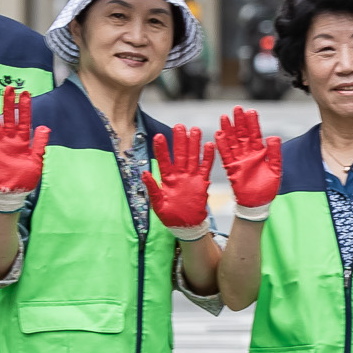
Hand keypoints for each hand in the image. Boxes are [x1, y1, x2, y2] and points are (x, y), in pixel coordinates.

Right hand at [0, 85, 47, 201]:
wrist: (14, 192)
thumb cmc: (26, 177)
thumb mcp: (37, 160)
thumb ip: (40, 143)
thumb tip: (45, 127)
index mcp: (23, 140)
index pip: (24, 119)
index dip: (24, 107)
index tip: (26, 93)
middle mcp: (10, 139)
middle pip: (9, 117)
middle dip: (9, 102)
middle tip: (10, 88)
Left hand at [143, 123, 214, 239]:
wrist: (186, 226)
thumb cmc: (170, 216)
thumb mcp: (157, 204)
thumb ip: (152, 188)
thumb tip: (144, 173)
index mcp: (167, 179)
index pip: (163, 160)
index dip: (161, 149)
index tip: (158, 137)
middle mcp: (179, 175)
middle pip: (179, 154)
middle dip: (179, 140)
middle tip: (179, 126)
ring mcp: (191, 177)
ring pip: (192, 157)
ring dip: (194, 144)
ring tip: (195, 129)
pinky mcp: (202, 182)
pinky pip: (205, 167)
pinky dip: (207, 157)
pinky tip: (209, 145)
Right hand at [215, 107, 280, 214]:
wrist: (258, 202)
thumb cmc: (268, 187)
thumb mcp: (275, 169)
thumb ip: (275, 153)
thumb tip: (273, 137)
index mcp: (260, 152)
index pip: (255, 134)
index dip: (252, 123)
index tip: (250, 111)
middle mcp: (248, 154)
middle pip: (242, 134)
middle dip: (239, 122)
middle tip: (236, 109)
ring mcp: (239, 160)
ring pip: (232, 142)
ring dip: (228, 130)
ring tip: (224, 118)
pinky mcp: (231, 168)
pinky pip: (225, 155)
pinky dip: (221, 145)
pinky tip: (218, 134)